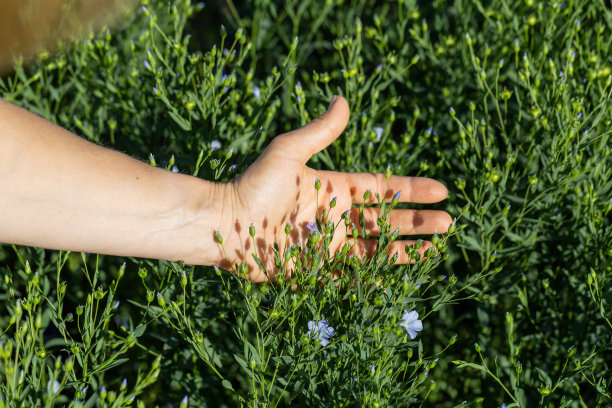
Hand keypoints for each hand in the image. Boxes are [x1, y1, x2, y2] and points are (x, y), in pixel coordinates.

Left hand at [217, 96, 451, 281]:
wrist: (223, 224)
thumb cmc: (254, 186)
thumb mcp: (288, 153)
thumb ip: (319, 132)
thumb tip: (342, 98)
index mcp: (334, 190)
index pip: (381, 189)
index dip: (411, 189)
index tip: (441, 190)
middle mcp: (335, 219)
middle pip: (385, 221)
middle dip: (417, 222)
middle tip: (449, 223)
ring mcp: (327, 247)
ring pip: (375, 251)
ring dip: (404, 250)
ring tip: (435, 249)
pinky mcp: (315, 271)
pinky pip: (351, 277)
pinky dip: (374, 278)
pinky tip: (398, 278)